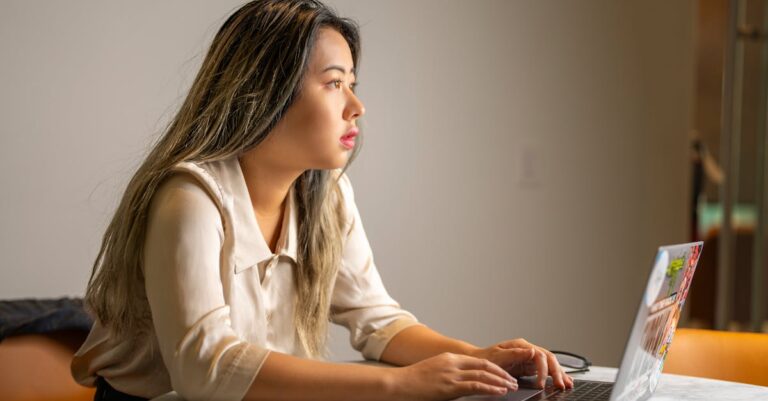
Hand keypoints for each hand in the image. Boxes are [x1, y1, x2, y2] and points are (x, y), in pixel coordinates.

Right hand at [388, 352, 519, 400]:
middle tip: (513, 381)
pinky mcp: (449, 386)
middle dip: (501, 374)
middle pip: (485, 366)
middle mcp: (452, 363)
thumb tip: (462, 384)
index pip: (478, 361)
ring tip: (511, 387)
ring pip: (483, 374)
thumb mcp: (433, 372)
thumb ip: (449, 374)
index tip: (504, 375)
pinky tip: (499, 392)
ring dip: (500, 381)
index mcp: (449, 358)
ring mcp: (451, 374)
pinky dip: (490, 388)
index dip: (494, 368)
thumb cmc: (412, 382)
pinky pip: (475, 386)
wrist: (396, 384)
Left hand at [469, 338, 573, 389]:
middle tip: (561, 385)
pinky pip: (545, 370)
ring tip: (567, 384)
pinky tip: (562, 380)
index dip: (543, 370)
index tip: (541, 383)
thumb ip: (515, 354)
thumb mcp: (498, 356)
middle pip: (548, 359)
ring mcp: (529, 358)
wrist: (478, 363)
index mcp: (521, 345)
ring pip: (550, 364)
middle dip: (557, 372)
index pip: (539, 355)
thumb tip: (532, 351)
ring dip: (559, 373)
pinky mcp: (529, 366)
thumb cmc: (485, 359)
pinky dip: (554, 375)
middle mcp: (527, 350)